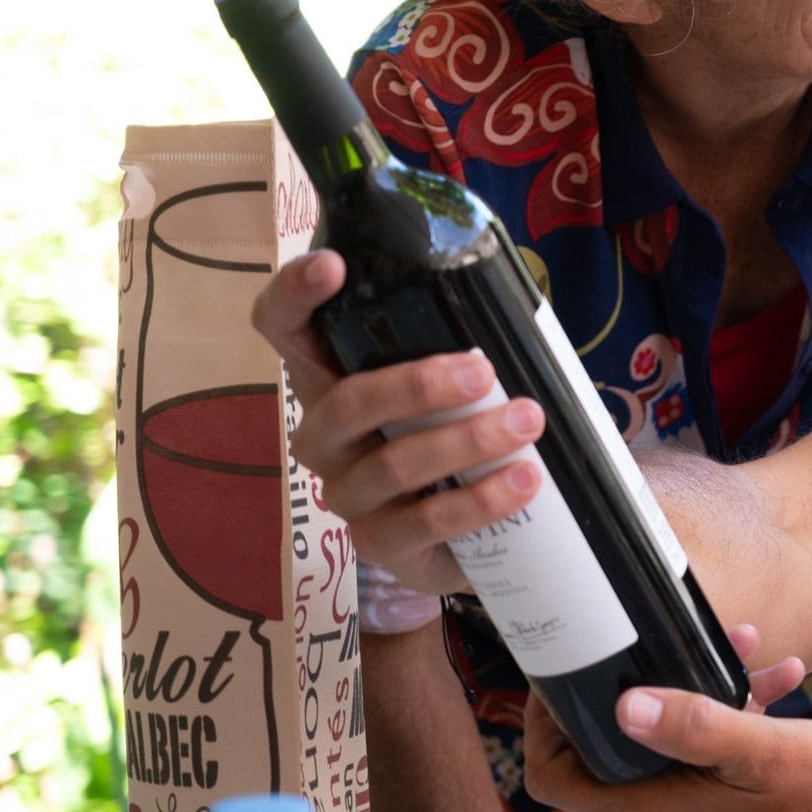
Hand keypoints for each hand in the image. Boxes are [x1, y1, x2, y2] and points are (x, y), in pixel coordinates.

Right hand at [251, 251, 547, 596]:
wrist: (463, 534)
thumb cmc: (454, 435)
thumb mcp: (450, 387)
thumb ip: (460, 347)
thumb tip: (522, 309)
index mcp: (332, 379)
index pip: (284, 329)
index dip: (294, 296)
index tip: (333, 266)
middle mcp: (324, 436)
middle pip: (346, 404)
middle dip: (418, 385)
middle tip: (483, 372)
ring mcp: (347, 493)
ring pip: (392, 465)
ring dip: (466, 441)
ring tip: (527, 423)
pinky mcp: (380, 545)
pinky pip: (424, 522)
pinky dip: (480, 500)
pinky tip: (523, 481)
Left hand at [521, 626, 811, 811]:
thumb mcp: (767, 752)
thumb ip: (695, 726)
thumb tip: (624, 705)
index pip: (556, 776)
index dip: (549, 724)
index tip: (570, 670)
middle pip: (617, 753)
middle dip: (652, 687)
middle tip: (682, 639)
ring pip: (667, 751)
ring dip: (702, 697)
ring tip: (750, 654)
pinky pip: (701, 766)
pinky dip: (728, 725)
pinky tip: (778, 684)